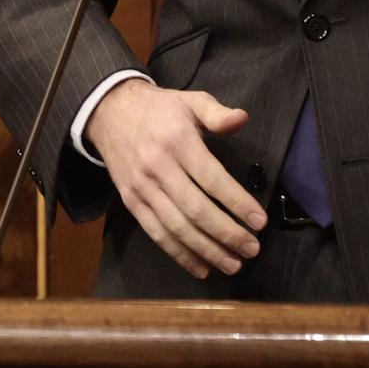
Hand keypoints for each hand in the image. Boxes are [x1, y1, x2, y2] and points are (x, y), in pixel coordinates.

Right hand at [84, 78, 266, 279]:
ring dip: (207, 250)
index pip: (211, 178)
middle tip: (252, 249)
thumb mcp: (190, 100)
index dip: (237, 202)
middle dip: (227, 234)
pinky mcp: (131, 202)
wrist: (109, 112)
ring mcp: (142, 188)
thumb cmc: (159, 109)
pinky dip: (180, 254)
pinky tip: (202, 267)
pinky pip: (157, 234)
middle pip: (196, 209)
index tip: (259, 222)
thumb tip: (242, 119)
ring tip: (233, 264)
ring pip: (177, 227)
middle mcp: (158, 167)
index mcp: (177, 141)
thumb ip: (217, 113)